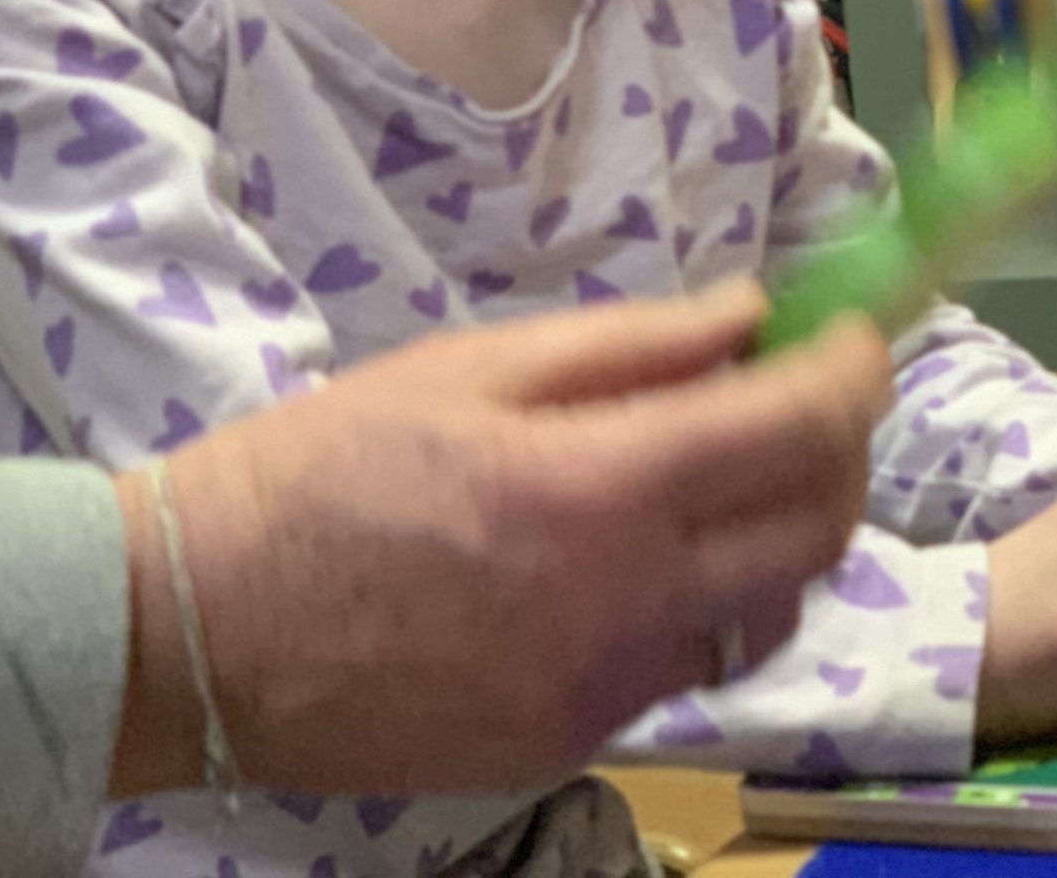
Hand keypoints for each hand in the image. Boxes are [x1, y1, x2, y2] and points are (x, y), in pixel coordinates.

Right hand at [110, 280, 891, 794]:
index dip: (856, 369)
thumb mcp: (468, 368)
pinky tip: (656, 559)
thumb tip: (753, 314)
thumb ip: (630, 345)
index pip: (796, 428)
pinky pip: (691, 670)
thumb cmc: (320, 469)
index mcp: (596, 489)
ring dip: (791, 537)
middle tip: (812, 398)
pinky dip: (710, 605)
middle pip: (818, 532)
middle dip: (844, 451)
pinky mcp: (572, 742)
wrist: (195, 630)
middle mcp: (625, 605)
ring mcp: (604, 690)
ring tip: (740, 478)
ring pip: (773, 615)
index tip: (861, 331)